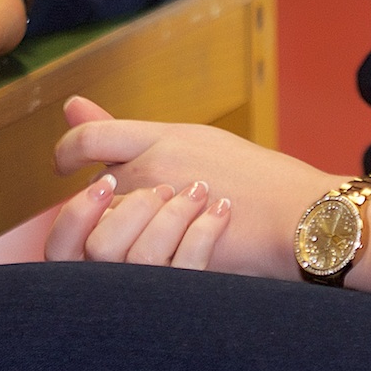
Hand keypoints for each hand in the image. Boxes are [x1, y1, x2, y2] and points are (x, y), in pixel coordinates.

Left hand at [43, 96, 335, 279]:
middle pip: (97, 189)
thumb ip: (129, 132)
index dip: (68, 151)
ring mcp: (169, 212)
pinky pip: (133, 263)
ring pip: (108, 231)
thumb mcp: (196, 142)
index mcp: (166, 137)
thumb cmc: (260, 182)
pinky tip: (152, 264)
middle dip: (99, 206)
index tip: (64, 165)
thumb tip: (70, 105)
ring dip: (116, 237)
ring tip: (139, 242)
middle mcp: (160, 168)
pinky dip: (133, 265)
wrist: (307, 218)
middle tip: (119, 214)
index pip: (91, 138)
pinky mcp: (178, 252)